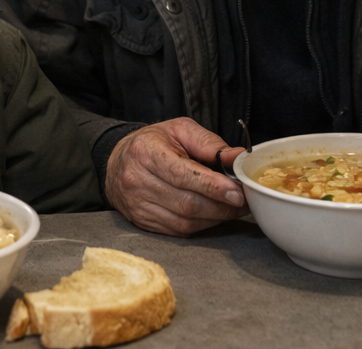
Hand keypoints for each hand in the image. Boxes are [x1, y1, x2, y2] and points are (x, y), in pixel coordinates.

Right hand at [105, 117, 248, 235]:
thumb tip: (238, 158)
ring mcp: (138, 204)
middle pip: (187, 202)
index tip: (237, 192)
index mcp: (146, 151)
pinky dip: (202, 225)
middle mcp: (137, 180)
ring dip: (215, 217)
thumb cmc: (153, 143)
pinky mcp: (142, 221)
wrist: (118, 160)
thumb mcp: (179, 130)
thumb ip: (210, 143)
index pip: (182, 174)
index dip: (213, 186)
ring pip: (185, 221)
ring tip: (231, 207)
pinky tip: (211, 214)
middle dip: (221, 205)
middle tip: (243, 201)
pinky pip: (179, 230)